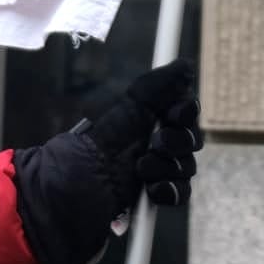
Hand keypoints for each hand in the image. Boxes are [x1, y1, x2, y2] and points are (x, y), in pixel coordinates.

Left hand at [88, 59, 203, 208]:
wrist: (71, 190)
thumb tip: (184, 64)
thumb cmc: (94, 148)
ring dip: (169, 167)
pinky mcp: (155, 200)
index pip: (185, 112)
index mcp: (150, 121)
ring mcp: (158, 173)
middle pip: (191, 140)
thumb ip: (157, 86)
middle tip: (156, 143)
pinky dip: (170, 191)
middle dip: (178, 141)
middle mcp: (157, 145)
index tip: (172, 115)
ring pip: (187, 167)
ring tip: (141, 169)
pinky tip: (152, 190)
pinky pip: (180, 194)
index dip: (185, 113)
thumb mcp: (126, 110)